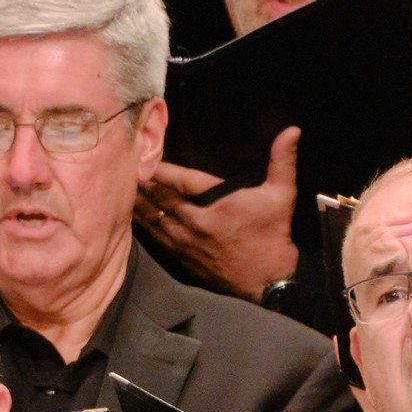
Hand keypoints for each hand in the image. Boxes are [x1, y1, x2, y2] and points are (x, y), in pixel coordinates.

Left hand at [137, 127, 300, 300]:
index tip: (142, 151)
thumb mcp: (282, 195)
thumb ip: (283, 161)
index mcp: (216, 203)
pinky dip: (141, 221)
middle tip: (122, 163)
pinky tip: (130, 212)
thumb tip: (293, 130)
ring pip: (151, 216)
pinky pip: (154, 235)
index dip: (157, 165)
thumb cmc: (274, 234)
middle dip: (140, 179)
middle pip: (157, 196)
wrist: (269, 281)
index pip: (178, 178)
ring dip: (136, 200)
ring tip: (119, 184)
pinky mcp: (181, 256)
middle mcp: (195, 221)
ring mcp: (185, 241)